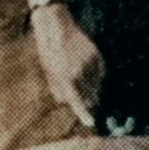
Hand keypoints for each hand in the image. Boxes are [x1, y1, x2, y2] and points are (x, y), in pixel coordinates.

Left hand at [30, 3, 104, 128]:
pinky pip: (99, 74)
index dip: (84, 113)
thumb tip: (65, 102)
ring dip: (90, 87)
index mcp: (66, 78)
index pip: (78, 101)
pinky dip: (94, 76)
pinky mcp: (96, 56)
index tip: (90, 123)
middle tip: (79, 97)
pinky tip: (85, 71)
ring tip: (77, 75)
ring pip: (95, 85)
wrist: (56, 26)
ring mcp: (90, 63)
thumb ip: (58, 89)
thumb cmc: (48, 51)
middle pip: (89, 95)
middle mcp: (80, 72)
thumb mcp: (49, 73)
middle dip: (85, 100)